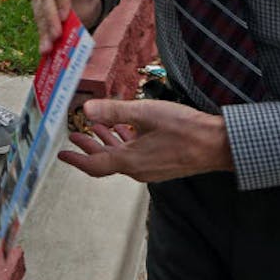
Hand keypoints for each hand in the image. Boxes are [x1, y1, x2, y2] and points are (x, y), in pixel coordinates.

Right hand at [30, 0, 101, 52]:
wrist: (83, 1)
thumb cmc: (87, 2)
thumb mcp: (89, 8)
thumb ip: (80, 19)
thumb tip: (75, 42)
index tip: (65, 17)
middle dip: (51, 19)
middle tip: (56, 37)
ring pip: (40, 9)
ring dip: (44, 30)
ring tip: (48, 48)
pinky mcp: (36, 1)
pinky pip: (38, 17)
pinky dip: (42, 33)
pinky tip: (44, 47)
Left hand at [58, 99, 234, 182]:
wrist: (218, 145)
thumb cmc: (185, 128)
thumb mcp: (146, 113)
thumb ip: (114, 111)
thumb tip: (86, 110)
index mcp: (130, 161)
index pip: (95, 165)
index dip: (76, 159)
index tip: (62, 153)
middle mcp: (138, 169)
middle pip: (106, 160)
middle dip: (89, 147)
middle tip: (74, 137)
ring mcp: (151, 169)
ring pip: (120, 157)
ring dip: (106, 143)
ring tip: (94, 129)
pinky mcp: (161, 164)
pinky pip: (134, 156)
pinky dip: (124, 143)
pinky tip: (125, 130)